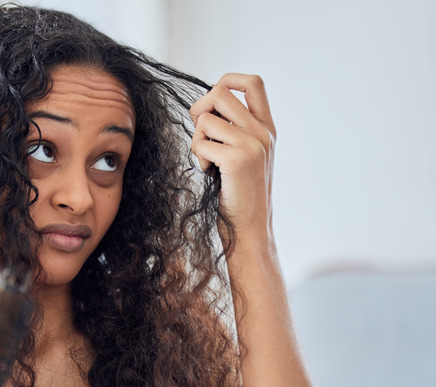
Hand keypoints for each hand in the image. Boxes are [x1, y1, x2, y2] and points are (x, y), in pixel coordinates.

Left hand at [189, 73, 276, 241]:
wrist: (250, 227)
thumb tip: (206, 102)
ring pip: (205, 119)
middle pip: (220, 93)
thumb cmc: (238, 192)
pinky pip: (200, 143)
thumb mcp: (243, 153)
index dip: (227, 80)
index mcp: (267, 127)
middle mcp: (263, 132)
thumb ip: (233, 128)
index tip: (213, 101)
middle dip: (200, 110)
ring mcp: (252, 145)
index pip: (252, 82)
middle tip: (202, 135)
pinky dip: (198, 157)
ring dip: (197, 139)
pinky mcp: (237, 160)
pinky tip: (209, 172)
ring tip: (208, 159)